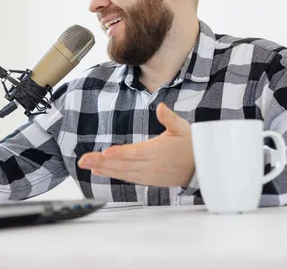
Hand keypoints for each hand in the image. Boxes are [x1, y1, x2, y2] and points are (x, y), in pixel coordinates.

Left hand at [78, 103, 194, 186]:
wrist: (203, 168)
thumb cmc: (192, 146)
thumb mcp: (183, 128)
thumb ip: (170, 118)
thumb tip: (161, 107)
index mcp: (158, 151)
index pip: (136, 153)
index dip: (120, 154)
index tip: (106, 153)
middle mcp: (151, 165)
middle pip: (123, 164)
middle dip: (102, 162)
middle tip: (83, 160)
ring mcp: (148, 174)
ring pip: (122, 172)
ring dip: (103, 169)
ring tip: (86, 164)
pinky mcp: (148, 180)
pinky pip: (127, 177)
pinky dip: (112, 174)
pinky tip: (99, 170)